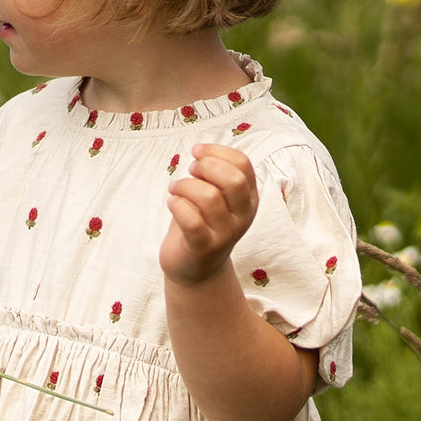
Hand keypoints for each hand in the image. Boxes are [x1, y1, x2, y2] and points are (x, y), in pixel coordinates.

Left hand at [159, 143, 258, 286]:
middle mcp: (242, 217)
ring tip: (175, 189)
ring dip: (185, 186)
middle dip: (206, 167)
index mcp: (248, 199)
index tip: (197, 152)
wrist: (195, 269)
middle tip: (190, 172)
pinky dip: (177, 206)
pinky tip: (171, 203)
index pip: (243, 164)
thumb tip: (200, 152)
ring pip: (210, 197)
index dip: (217, 151)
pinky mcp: (204, 248)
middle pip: (233, 179)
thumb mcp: (216, 197)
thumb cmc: (202, 225)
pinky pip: (192, 221)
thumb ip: (214, 175)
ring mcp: (225, 234)